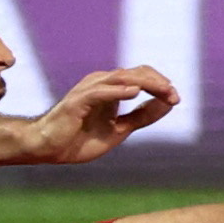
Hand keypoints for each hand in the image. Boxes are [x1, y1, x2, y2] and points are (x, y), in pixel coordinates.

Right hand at [21, 67, 179, 163]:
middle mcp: (101, 83)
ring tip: (163, 91)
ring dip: (145, 83)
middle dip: (158, 83)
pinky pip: (101, 92)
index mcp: (110, 88)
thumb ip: (141, 117)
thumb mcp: (119, 130)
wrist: (47, 150)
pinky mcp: (77, 100)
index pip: (141, 77)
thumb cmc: (79, 140)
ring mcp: (88, 90)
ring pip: (122, 78)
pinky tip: (134, 93)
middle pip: (136, 73)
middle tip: (174, 95)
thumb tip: (168, 105)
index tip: (176, 99)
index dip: (160, 85)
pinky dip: (119, 91)